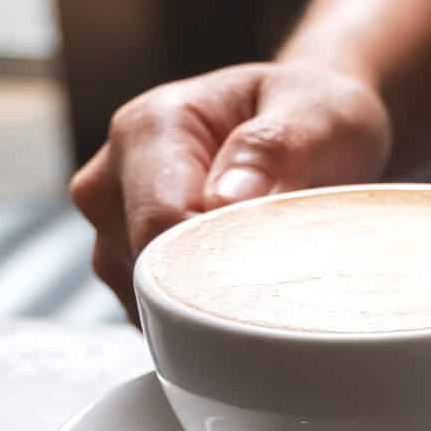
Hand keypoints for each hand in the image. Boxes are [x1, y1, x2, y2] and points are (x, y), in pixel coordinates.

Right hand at [68, 61, 391, 319]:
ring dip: (208, 306)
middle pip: (145, 271)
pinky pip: (154, 316)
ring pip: (145, 302)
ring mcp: (111, 231)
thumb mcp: (319, 114)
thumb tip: (225, 200)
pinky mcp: (126, 270)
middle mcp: (111, 180)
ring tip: (266, 270)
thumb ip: (275, 149)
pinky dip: (201, 316)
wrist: (308, 130)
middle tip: (283, 275)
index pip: (159, 222)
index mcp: (148, 129)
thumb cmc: (312, 117)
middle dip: (212, 289)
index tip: (272, 270)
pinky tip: (242, 290)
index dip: (214, 260)